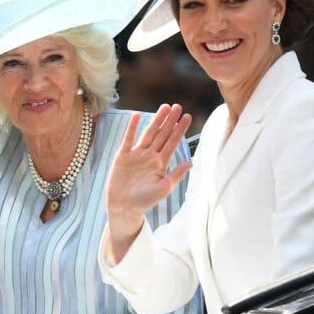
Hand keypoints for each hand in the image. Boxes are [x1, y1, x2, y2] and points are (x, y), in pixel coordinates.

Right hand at [106, 104, 191, 262]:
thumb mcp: (163, 189)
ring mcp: (136, 154)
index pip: (172, 142)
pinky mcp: (123, 155)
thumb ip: (176, 175)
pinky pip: (128, 139)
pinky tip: (137, 116)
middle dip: (170, 121)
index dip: (179, 130)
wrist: (124, 206)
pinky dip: (132, 127)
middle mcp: (150, 156)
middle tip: (178, 106)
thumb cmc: (144, 201)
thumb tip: (191, 163)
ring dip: (156, 120)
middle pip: (162, 134)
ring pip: (148, 133)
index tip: (187, 117)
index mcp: (161, 163)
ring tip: (164, 107)